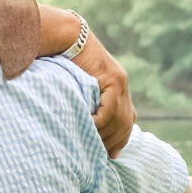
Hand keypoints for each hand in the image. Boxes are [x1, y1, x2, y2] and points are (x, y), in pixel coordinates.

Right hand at [74, 33, 135, 156]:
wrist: (66, 36)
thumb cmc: (64, 61)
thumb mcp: (78, 88)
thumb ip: (87, 105)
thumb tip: (83, 127)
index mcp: (118, 88)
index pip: (127, 120)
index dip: (121, 139)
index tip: (112, 155)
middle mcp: (123, 86)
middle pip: (126, 123)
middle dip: (114, 142)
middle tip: (100, 156)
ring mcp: (121, 81)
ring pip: (118, 119)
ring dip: (104, 135)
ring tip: (89, 145)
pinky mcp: (114, 78)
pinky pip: (110, 110)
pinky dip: (99, 123)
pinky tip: (87, 129)